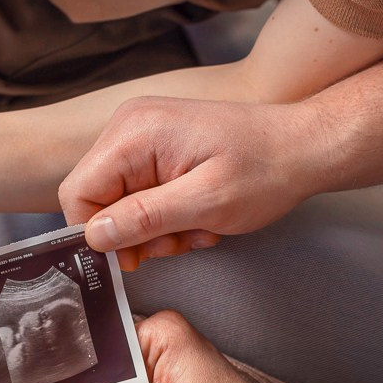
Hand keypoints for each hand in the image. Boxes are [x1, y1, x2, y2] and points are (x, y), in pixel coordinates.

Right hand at [58, 96, 329, 269]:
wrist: (304, 146)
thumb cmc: (265, 170)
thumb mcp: (207, 203)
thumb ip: (145, 217)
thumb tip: (95, 234)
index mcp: (135, 132)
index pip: (79, 192)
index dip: (101, 234)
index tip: (137, 257)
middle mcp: (131, 125)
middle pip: (98, 197)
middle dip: (136, 232)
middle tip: (180, 241)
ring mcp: (144, 132)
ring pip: (121, 200)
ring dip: (157, 228)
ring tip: (199, 228)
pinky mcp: (160, 145)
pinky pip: (142, 191)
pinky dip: (168, 214)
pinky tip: (201, 217)